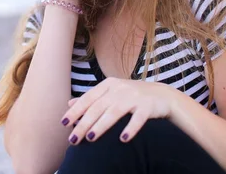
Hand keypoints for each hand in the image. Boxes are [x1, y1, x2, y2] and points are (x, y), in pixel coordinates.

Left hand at [60, 78, 175, 143]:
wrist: (162, 95)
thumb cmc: (132, 96)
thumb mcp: (111, 93)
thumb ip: (91, 98)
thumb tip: (69, 104)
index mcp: (108, 85)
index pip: (88, 98)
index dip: (75, 111)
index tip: (63, 123)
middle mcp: (119, 89)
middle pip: (98, 107)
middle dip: (83, 123)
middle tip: (73, 139)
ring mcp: (134, 97)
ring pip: (114, 112)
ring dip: (101, 126)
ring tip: (90, 138)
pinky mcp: (147, 106)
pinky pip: (138, 119)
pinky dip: (130, 129)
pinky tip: (123, 139)